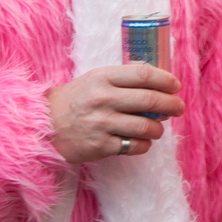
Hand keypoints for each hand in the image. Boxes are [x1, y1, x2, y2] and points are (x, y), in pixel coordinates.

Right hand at [46, 64, 184, 162]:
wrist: (43, 125)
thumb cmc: (76, 99)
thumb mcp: (95, 79)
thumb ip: (123, 78)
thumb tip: (160, 81)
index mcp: (103, 77)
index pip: (144, 75)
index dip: (165, 80)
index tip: (175, 86)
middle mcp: (103, 99)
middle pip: (150, 100)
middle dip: (171, 105)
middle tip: (178, 108)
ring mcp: (101, 123)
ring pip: (146, 127)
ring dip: (158, 128)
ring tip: (158, 128)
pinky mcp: (99, 146)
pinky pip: (134, 146)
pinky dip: (144, 145)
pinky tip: (142, 141)